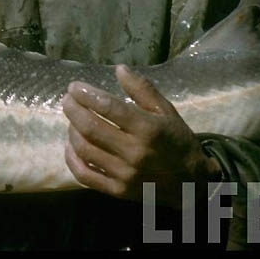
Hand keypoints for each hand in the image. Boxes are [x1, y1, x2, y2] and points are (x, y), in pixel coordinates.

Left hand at [62, 64, 220, 207]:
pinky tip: (71, 145)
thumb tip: (119, 68)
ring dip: (71, 130)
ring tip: (72, 120)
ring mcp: (124, 174)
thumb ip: (142, 89)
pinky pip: (84, 175)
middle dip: (72, 110)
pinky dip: (71, 159)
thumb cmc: (177, 141)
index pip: (108, 107)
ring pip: (84, 149)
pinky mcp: (117, 191)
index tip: (74, 87)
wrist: (192, 183)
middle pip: (90, 128)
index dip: (86, 94)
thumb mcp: (166, 111)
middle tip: (67, 100)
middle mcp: (134, 152)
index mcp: (148, 129)